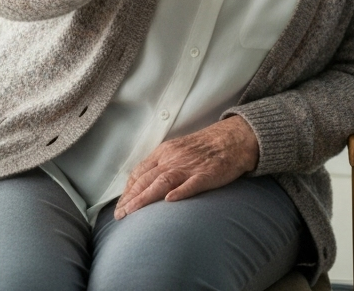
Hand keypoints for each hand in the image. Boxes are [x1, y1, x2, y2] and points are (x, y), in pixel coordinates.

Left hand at [114, 116, 258, 218]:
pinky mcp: (207, 174)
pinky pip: (191, 184)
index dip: (127, 190)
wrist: (233, 138)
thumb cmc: (205, 146)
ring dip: (144, 199)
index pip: (139, 172)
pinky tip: (170, 200)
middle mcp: (173, 158)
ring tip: (132, 213)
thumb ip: (161, 163)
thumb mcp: (178, 149)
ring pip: (162, 183)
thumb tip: (142, 182)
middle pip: (146, 179)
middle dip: (130, 199)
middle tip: (119, 215)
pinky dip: (180, 192)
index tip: (120, 205)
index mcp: (165, 151)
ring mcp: (189, 167)